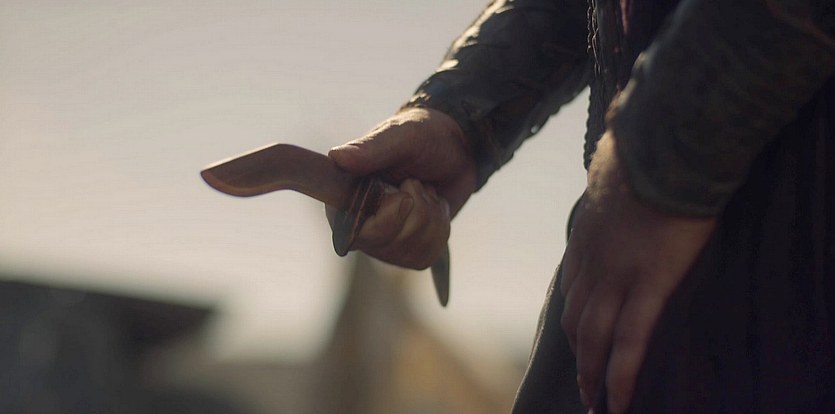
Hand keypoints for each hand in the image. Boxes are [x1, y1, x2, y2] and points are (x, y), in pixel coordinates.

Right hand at [327, 107, 476, 268]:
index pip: (350, 231)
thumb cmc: (425, 136)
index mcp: (346, 194)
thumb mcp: (402, 136)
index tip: (404, 195)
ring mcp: (383, 239)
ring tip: (427, 191)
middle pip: (384, 244)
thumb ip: (371, 149)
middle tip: (417, 183)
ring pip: (409, 251)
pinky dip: (440, 229)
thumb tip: (336, 157)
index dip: (383, 219)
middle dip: (415, 213)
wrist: (458, 149)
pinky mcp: (406, 249)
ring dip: (430, 218)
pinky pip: (424, 256)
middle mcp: (358, 222)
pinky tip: (434, 206)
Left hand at [559, 132, 716, 412]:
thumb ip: (613, 178)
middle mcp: (592, 261)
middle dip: (578, 354)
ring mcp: (618, 275)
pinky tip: (620, 402)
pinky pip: (631, 341)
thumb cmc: (648, 146)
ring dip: (592, 375)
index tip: (577, 334)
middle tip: (582, 383)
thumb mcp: (616, 165)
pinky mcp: (650, 283)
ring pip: (596, 338)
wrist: (667, 142)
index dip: (572, 315)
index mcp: (587, 235)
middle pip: (576, 319)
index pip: (572, 286)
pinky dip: (622, 376)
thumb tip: (618, 160)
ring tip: (596, 403)